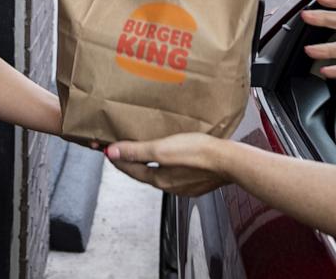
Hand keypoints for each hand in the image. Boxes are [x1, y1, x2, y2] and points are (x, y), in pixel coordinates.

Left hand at [105, 133, 230, 196]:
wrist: (230, 160)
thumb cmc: (198, 154)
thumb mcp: (161, 149)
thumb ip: (136, 152)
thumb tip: (113, 153)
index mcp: (159, 179)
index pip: (130, 169)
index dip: (117, 159)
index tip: (106, 150)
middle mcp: (170, 185)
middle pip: (144, 172)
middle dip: (131, 161)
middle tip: (121, 150)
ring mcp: (184, 184)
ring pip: (161, 172)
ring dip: (149, 162)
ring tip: (143, 151)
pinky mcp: (197, 180)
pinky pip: (176, 172)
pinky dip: (168, 164)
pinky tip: (172, 156)